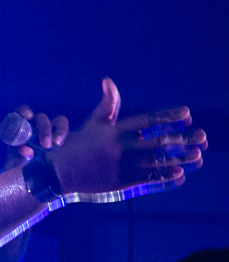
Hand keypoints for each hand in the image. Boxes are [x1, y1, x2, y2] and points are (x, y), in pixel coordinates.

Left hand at [3, 106, 68, 169]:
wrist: (27, 171)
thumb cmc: (18, 161)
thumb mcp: (15, 159)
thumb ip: (18, 154)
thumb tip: (26, 150)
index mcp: (19, 125)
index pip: (21, 112)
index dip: (24, 111)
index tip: (28, 116)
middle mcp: (35, 123)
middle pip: (41, 118)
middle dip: (45, 129)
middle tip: (45, 144)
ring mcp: (49, 128)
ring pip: (58, 121)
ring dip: (59, 131)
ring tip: (56, 144)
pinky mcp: (59, 134)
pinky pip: (63, 129)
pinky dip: (62, 134)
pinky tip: (59, 144)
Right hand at [48, 78, 206, 196]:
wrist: (59, 172)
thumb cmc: (78, 145)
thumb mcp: (93, 123)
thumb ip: (107, 103)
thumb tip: (108, 80)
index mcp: (116, 130)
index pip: (147, 120)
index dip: (168, 117)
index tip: (187, 114)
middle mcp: (121, 147)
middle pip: (159, 142)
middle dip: (183, 139)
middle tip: (203, 137)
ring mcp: (122, 165)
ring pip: (158, 162)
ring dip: (181, 159)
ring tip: (198, 156)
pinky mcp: (121, 182)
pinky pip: (149, 179)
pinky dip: (166, 177)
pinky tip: (180, 174)